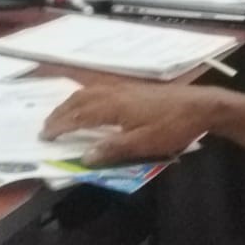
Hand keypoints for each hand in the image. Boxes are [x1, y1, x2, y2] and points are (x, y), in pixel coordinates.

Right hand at [41, 83, 224, 165]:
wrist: (200, 106)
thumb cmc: (172, 126)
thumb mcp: (144, 144)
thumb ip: (113, 149)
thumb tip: (84, 156)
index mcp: (114, 106)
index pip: (78, 115)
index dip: (60, 126)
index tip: (44, 136)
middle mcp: (114, 92)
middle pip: (79, 100)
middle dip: (60, 113)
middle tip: (46, 127)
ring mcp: (124, 87)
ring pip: (89, 91)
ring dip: (71, 103)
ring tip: (61, 114)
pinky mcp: (133, 88)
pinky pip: (99, 89)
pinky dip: (85, 96)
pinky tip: (89, 102)